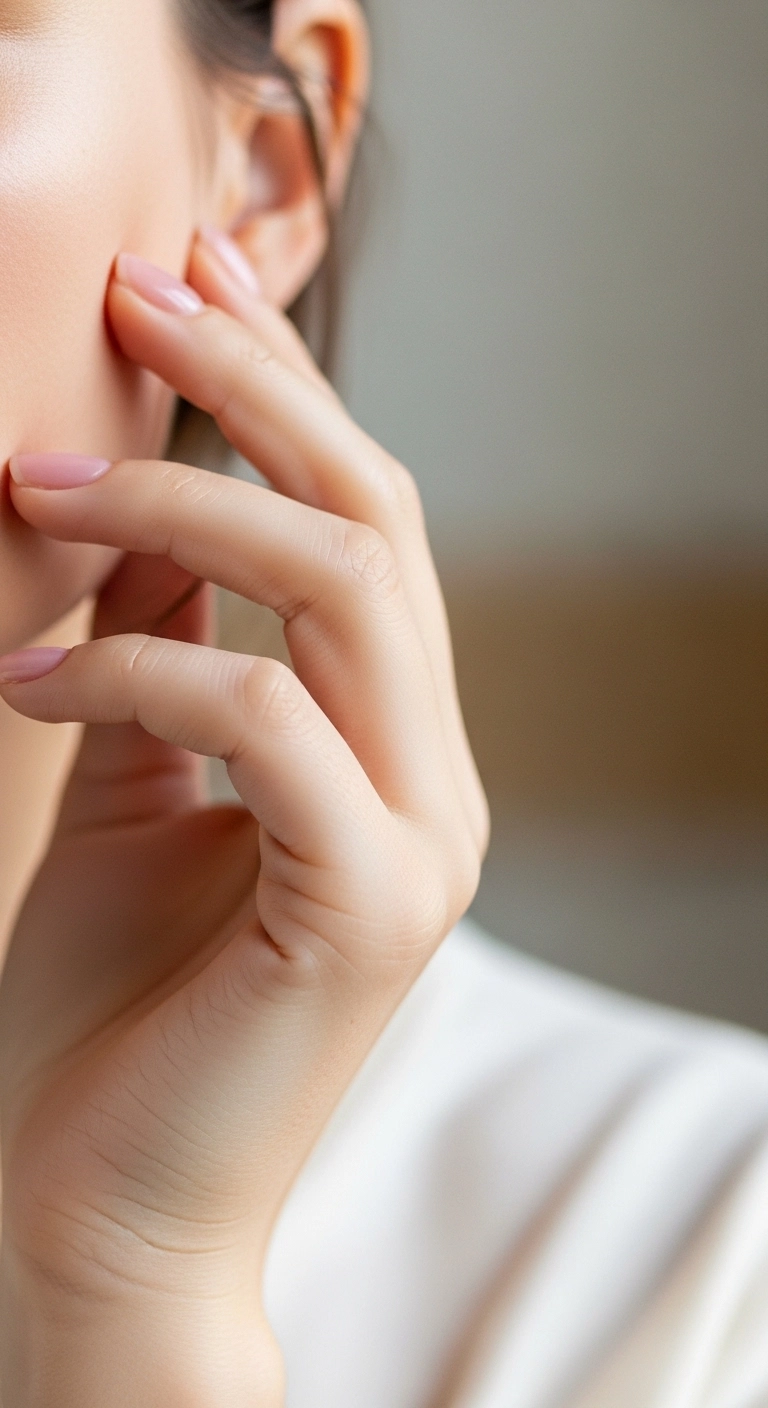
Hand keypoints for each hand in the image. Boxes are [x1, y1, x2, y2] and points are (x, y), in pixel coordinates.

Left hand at [0, 235, 487, 1402]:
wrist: (99, 1210)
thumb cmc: (102, 1004)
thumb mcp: (125, 779)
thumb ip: (156, 647)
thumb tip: (135, 511)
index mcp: (383, 745)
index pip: (362, 524)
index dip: (277, 387)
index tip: (184, 275)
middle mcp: (433, 776)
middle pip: (376, 522)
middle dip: (253, 389)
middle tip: (137, 289)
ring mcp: (422, 840)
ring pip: (349, 593)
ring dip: (187, 512)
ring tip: (41, 485)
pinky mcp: (374, 907)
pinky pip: (271, 721)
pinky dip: (142, 674)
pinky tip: (27, 686)